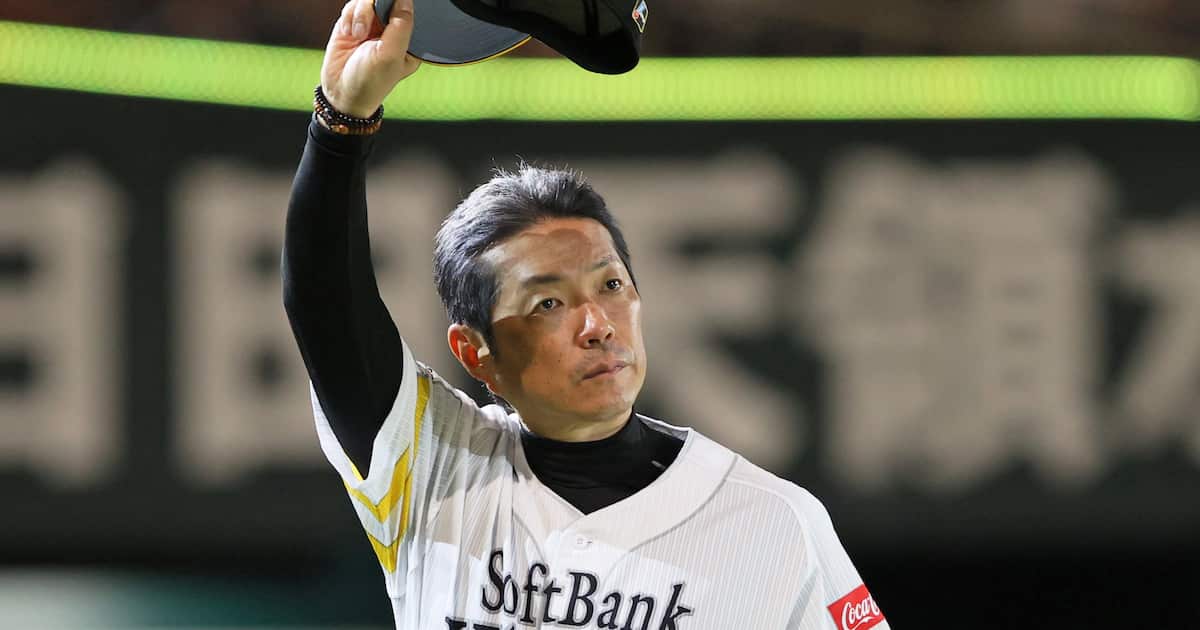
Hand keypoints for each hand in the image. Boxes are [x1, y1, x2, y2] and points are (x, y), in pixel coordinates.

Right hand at [320, 0, 420, 117]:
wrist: (340, 93)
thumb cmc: (370, 82)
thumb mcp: (390, 54)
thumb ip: (401, 25)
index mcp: (409, 41)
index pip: (409, 11)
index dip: (398, 5)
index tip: (388, 11)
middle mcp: (391, 32)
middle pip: (386, 2)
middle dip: (375, 7)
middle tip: (369, 24)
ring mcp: (372, 27)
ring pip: (368, 1)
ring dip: (360, 14)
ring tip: (357, 34)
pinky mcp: (353, 25)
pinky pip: (353, 7)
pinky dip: (349, 17)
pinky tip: (349, 34)